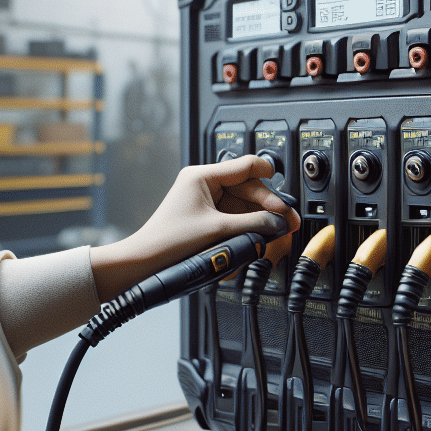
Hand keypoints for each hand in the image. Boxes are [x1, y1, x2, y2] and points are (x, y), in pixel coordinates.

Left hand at [90, 154, 299, 301]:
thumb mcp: (218, 230)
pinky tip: (257, 237)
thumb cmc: (168, 241)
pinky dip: (247, 227)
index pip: (245, 167)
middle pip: (248, 188)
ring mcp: (206, 202)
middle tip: (286, 222)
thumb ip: (254, 224)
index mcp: (202, 175)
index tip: (286, 196)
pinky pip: (235, 217)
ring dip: (259, 218)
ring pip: (243, 204)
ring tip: (275, 232)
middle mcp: (204, 184)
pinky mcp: (207, 218)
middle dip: (268, 206)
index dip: (270, 180)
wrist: (144, 263)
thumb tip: (279, 222)